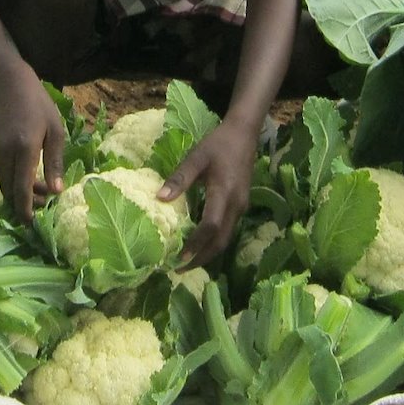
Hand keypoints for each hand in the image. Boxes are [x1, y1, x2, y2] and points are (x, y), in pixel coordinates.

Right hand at [0, 69, 67, 221]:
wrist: (10, 86)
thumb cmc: (39, 105)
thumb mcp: (55, 131)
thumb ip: (55, 162)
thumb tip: (56, 191)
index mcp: (25, 147)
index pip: (22, 186)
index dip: (26, 208)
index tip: (33, 223)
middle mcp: (6, 153)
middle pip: (11, 191)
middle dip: (25, 204)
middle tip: (45, 205)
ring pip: (5, 184)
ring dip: (21, 193)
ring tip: (41, 192)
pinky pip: (3, 175)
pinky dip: (15, 183)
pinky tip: (30, 179)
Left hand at [159, 116, 258, 267]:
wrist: (244, 135)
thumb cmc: (218, 144)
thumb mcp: (196, 157)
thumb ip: (179, 178)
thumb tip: (159, 199)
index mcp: (224, 192)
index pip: (211, 226)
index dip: (196, 244)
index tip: (179, 257)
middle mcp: (236, 205)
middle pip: (221, 241)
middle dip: (202, 258)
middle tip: (179, 269)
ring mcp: (241, 207)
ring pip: (226, 238)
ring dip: (208, 253)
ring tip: (187, 262)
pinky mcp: (241, 206)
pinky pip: (228, 230)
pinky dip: (214, 242)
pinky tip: (199, 244)